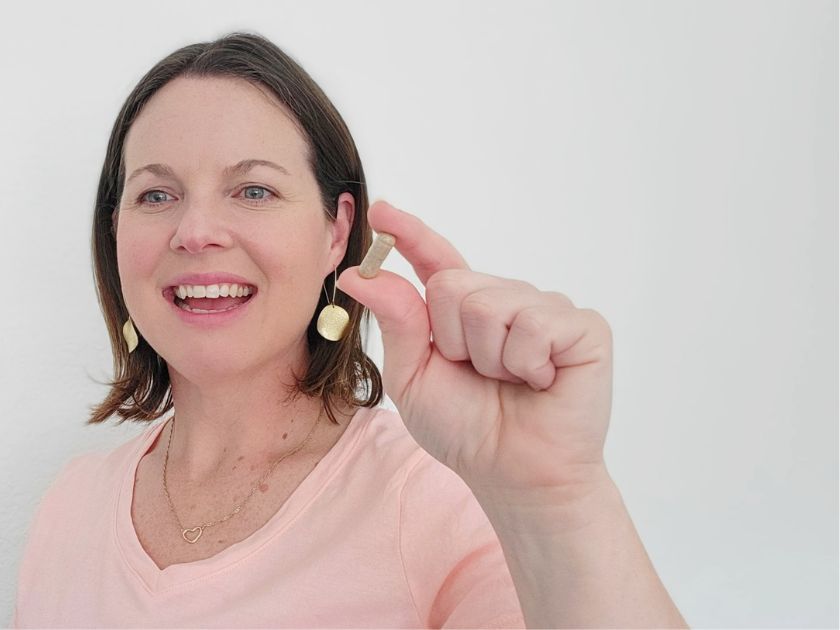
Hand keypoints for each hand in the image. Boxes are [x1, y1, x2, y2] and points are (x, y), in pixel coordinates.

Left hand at [338, 201, 613, 500]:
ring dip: (489, 358)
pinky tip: (540, 382)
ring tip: (510, 382)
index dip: (408, 234)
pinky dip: (525, 364)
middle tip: (478, 376)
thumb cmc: (467, 430)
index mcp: (463, 310)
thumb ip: (395, 322)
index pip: (436, 260)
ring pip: (490, 305)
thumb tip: (358, 274)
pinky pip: (535, 324)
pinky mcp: (583, 327)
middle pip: (453, 286)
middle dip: (452, 340)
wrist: (515, 475)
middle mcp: (506, 300)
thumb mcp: (413, 376)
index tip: (380, 210)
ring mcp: (546, 310)